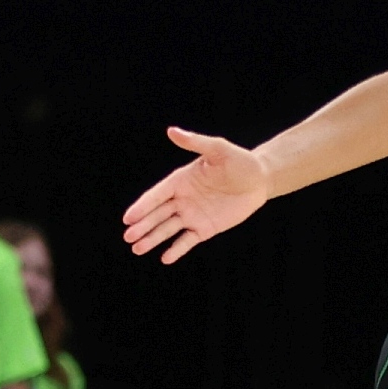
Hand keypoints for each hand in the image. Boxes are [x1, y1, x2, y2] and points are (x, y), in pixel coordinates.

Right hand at [123, 127, 270, 262]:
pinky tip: (165, 258)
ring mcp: (192, 215)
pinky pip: (188, 240)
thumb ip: (195, 143)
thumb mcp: (218, 149)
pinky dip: (177, 249)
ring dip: (153, 239)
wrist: (260, 179)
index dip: (143, 206)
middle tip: (128, 237)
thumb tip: (172, 131)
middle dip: (143, 226)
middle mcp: (182, 199)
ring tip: (137, 249)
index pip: (157, 195)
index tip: (128, 218)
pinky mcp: (205, 228)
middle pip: (158, 215)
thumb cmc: (239, 161)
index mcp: (181, 180)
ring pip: (168, 229)